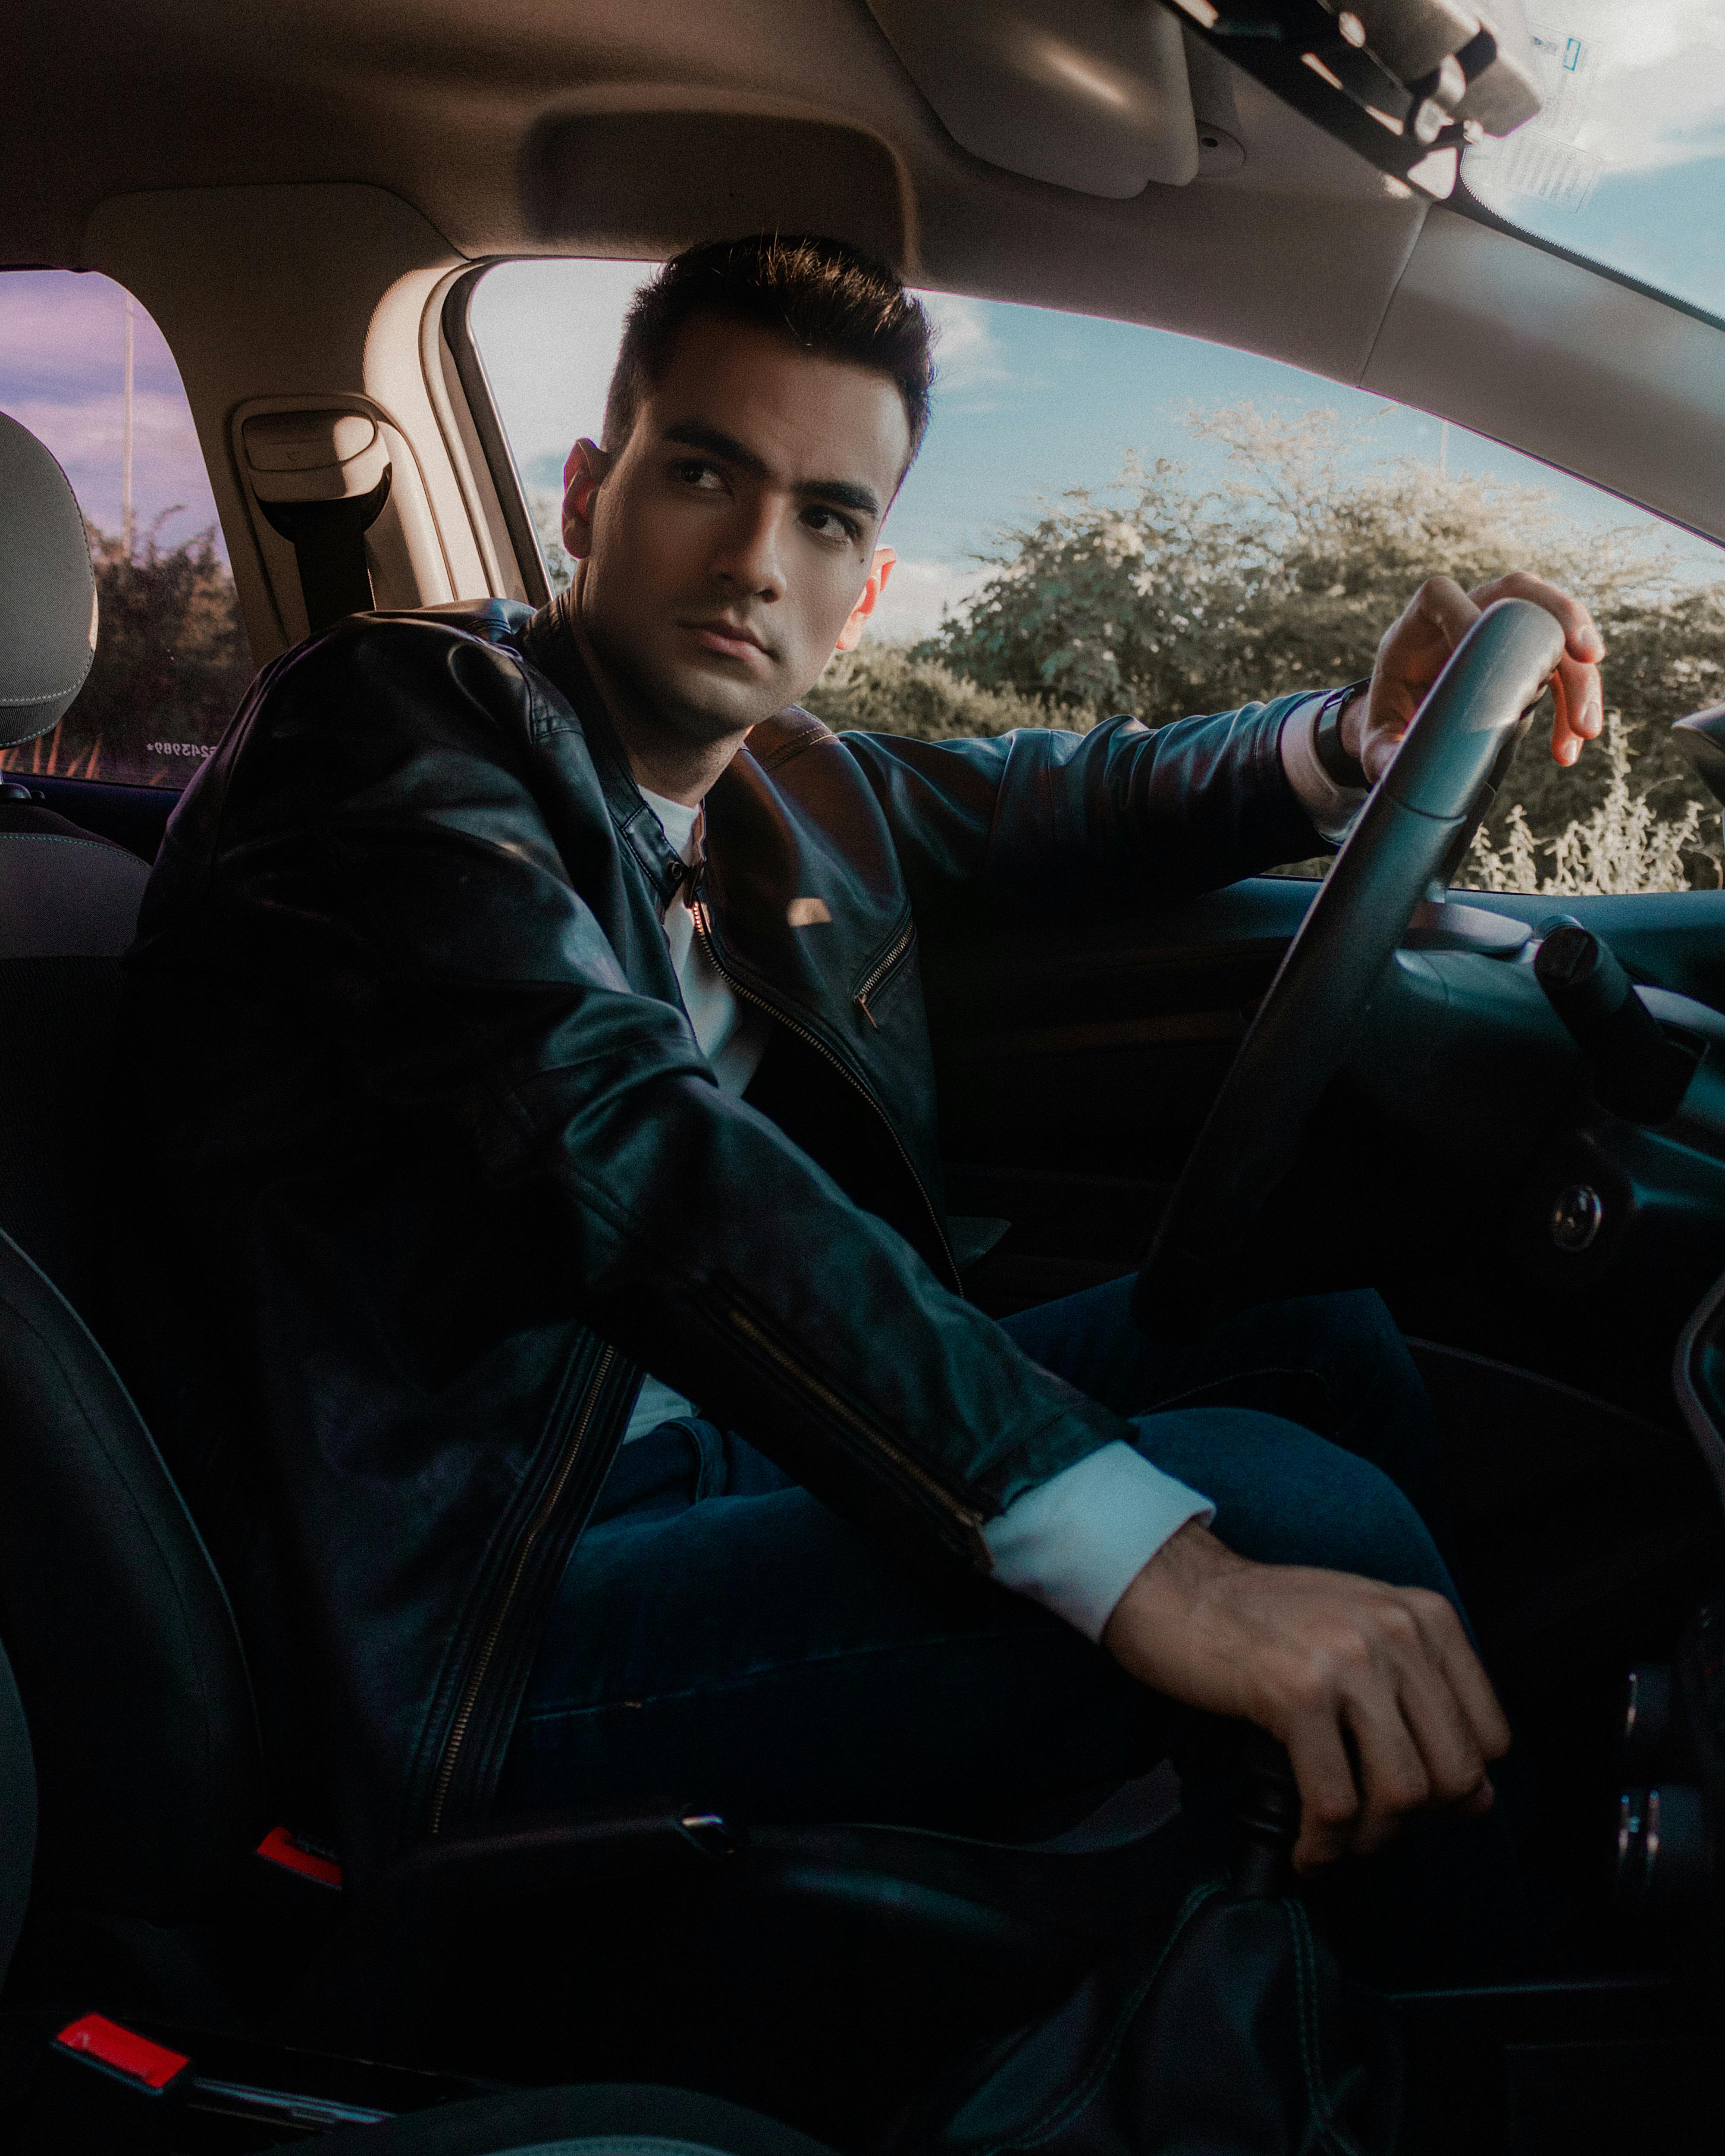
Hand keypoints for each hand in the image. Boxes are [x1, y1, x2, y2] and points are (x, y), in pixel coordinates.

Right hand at [1102, 1521, 1509, 1871]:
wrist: (1179, 1590)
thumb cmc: (1265, 1619)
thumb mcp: (1362, 1640)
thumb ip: (1423, 1705)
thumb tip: (1480, 1799)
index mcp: (1424, 1616)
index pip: (1490, 1735)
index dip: (1457, 1785)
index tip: (1415, 1800)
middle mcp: (1397, 1632)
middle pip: (1452, 1772)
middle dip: (1413, 1821)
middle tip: (1369, 1828)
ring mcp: (1348, 1660)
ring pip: (1401, 1792)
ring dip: (1370, 1839)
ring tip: (1337, 1841)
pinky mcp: (1297, 1693)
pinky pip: (1335, 1800)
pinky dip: (1325, 1844)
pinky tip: (1308, 1848)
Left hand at [1343, 571, 1605, 785]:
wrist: (1410, 714)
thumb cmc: (1392, 719)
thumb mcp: (1377, 740)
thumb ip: (1382, 753)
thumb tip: (1401, 771)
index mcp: (1417, 623)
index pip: (1440, 594)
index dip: (1463, 612)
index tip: (1483, 655)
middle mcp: (1466, 610)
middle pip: (1520, 591)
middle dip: (1561, 620)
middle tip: (1589, 660)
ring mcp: (1504, 624)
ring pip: (1555, 626)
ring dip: (1581, 674)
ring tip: (1586, 729)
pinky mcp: (1529, 648)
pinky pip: (1563, 662)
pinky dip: (1576, 700)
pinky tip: (1571, 744)